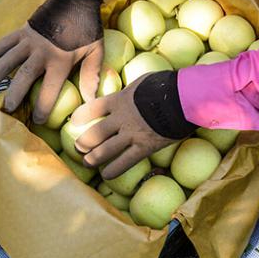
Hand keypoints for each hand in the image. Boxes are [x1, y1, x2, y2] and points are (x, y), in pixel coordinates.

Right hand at [0, 0, 103, 122]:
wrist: (75, 1)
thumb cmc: (87, 29)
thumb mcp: (95, 52)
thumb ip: (91, 75)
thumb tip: (91, 100)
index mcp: (61, 61)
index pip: (49, 89)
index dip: (43, 106)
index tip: (38, 120)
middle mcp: (42, 53)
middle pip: (24, 77)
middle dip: (15, 94)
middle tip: (7, 108)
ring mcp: (30, 41)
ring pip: (10, 59)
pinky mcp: (23, 30)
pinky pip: (5, 41)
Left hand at [72, 71, 196, 178]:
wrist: (184, 98)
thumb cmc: (166, 86)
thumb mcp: (142, 82)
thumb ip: (131, 91)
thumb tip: (128, 92)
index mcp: (119, 100)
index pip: (92, 109)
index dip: (80, 116)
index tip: (75, 122)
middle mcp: (121, 119)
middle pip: (94, 134)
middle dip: (83, 143)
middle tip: (79, 147)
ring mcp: (132, 135)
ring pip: (104, 151)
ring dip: (92, 159)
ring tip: (87, 162)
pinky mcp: (144, 147)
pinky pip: (125, 162)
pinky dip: (113, 170)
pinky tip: (106, 175)